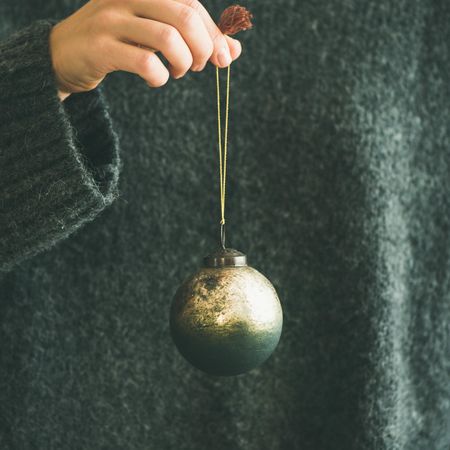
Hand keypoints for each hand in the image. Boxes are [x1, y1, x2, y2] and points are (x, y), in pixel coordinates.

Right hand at [49, 0, 241, 100]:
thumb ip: (193, 37)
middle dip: (203, 47)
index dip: (214, 33)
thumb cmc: (117, 42)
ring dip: (183, 63)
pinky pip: (145, 62)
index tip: (224, 58)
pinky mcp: (100, 47)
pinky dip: (160, 77)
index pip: (191, 3)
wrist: (63, 54)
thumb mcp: (154, 32)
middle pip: (184, 15)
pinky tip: (155, 79)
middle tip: (199, 66)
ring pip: (167, 37)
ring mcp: (111, 19)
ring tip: (178, 72)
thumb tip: (234, 50)